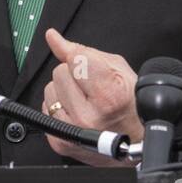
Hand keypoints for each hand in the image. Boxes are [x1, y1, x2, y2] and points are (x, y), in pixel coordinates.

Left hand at [40, 28, 139, 166]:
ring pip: (49, 89)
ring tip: (86, 101)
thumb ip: (84, 52)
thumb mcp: (119, 71)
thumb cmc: (132, 107)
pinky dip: (60, 106)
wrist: (135, 144)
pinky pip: (45, 108)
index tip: (89, 64)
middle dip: (75, 75)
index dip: (83, 58)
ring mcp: (72, 131)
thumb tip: (53, 38)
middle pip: (60, 72)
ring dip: (65, 91)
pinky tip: (77, 112)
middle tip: (92, 88)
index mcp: (109, 96)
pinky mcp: (60, 141)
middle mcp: (88, 116)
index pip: (76, 59)